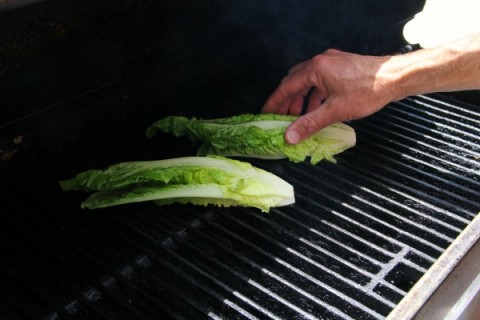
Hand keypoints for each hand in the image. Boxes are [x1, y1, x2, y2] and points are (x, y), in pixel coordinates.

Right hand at [261, 49, 398, 143]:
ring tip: (299, 117)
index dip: (274, 101)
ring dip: (301, 99)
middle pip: (295, 81)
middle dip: (287, 100)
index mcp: (316, 68)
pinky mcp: (342, 67)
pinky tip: (318, 109)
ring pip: (308, 82)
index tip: (265, 113)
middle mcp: (321, 62)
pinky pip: (321, 81)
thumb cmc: (368, 91)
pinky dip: (315, 95)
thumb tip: (289, 136)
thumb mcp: (335, 110)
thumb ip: (310, 123)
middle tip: (280, 117)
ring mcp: (332, 63)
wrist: (396, 77)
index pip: (286, 86)